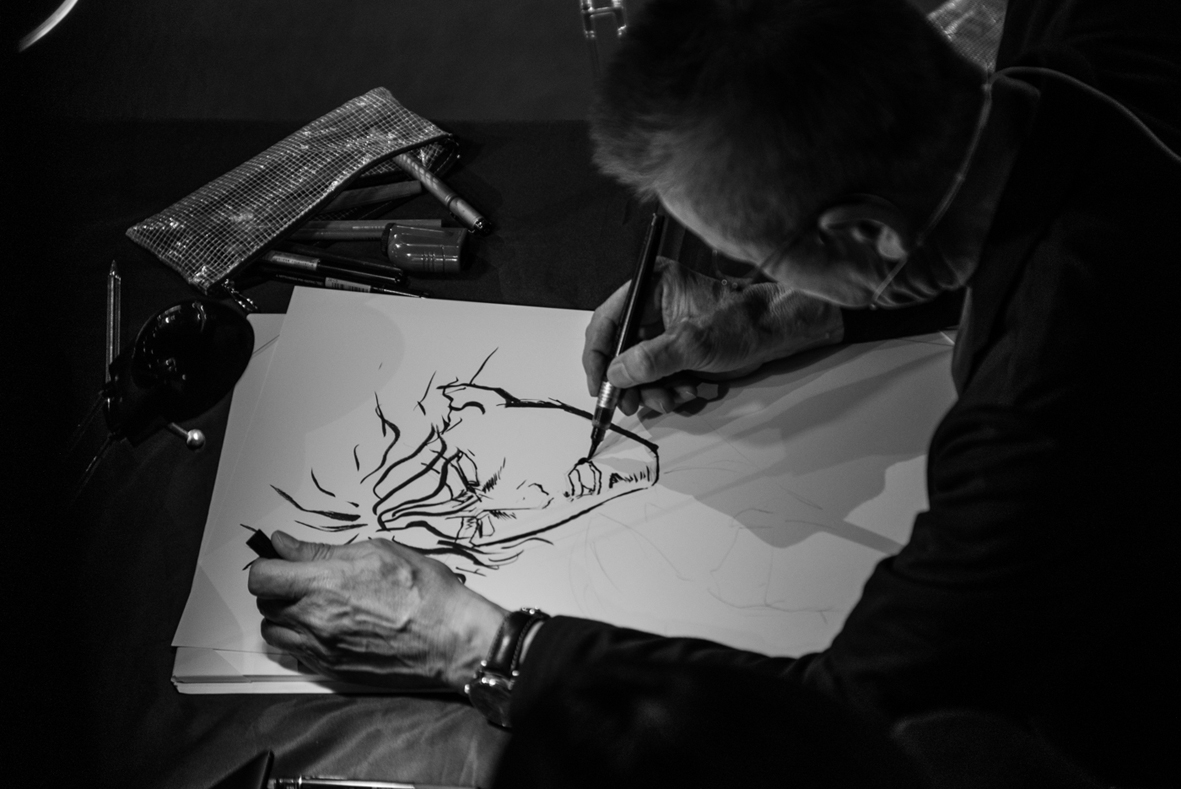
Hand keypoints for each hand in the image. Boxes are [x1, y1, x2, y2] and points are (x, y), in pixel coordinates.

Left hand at [248, 531, 506, 690]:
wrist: (451, 639)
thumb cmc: (425, 591)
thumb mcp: (377, 552)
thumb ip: (321, 551)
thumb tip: (286, 545)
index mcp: (325, 584)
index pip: (262, 576)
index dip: (267, 564)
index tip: (281, 560)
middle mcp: (316, 620)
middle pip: (264, 604)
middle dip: (278, 588)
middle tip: (303, 579)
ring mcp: (322, 649)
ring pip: (273, 632)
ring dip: (284, 616)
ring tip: (312, 605)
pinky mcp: (332, 670)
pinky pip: (295, 654)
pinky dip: (301, 639)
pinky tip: (327, 627)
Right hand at [583, 259, 843, 414]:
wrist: (779, 334)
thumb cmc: (745, 323)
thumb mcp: (695, 342)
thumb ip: (652, 359)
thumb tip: (615, 374)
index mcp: (651, 286)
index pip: (607, 321)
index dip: (598, 355)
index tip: (599, 385)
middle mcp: (652, 306)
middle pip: (619, 352)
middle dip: (630, 382)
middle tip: (635, 405)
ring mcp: (663, 331)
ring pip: (638, 372)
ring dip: (654, 391)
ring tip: (680, 395)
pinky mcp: (676, 351)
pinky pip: (658, 378)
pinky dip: (671, 391)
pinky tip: (693, 389)